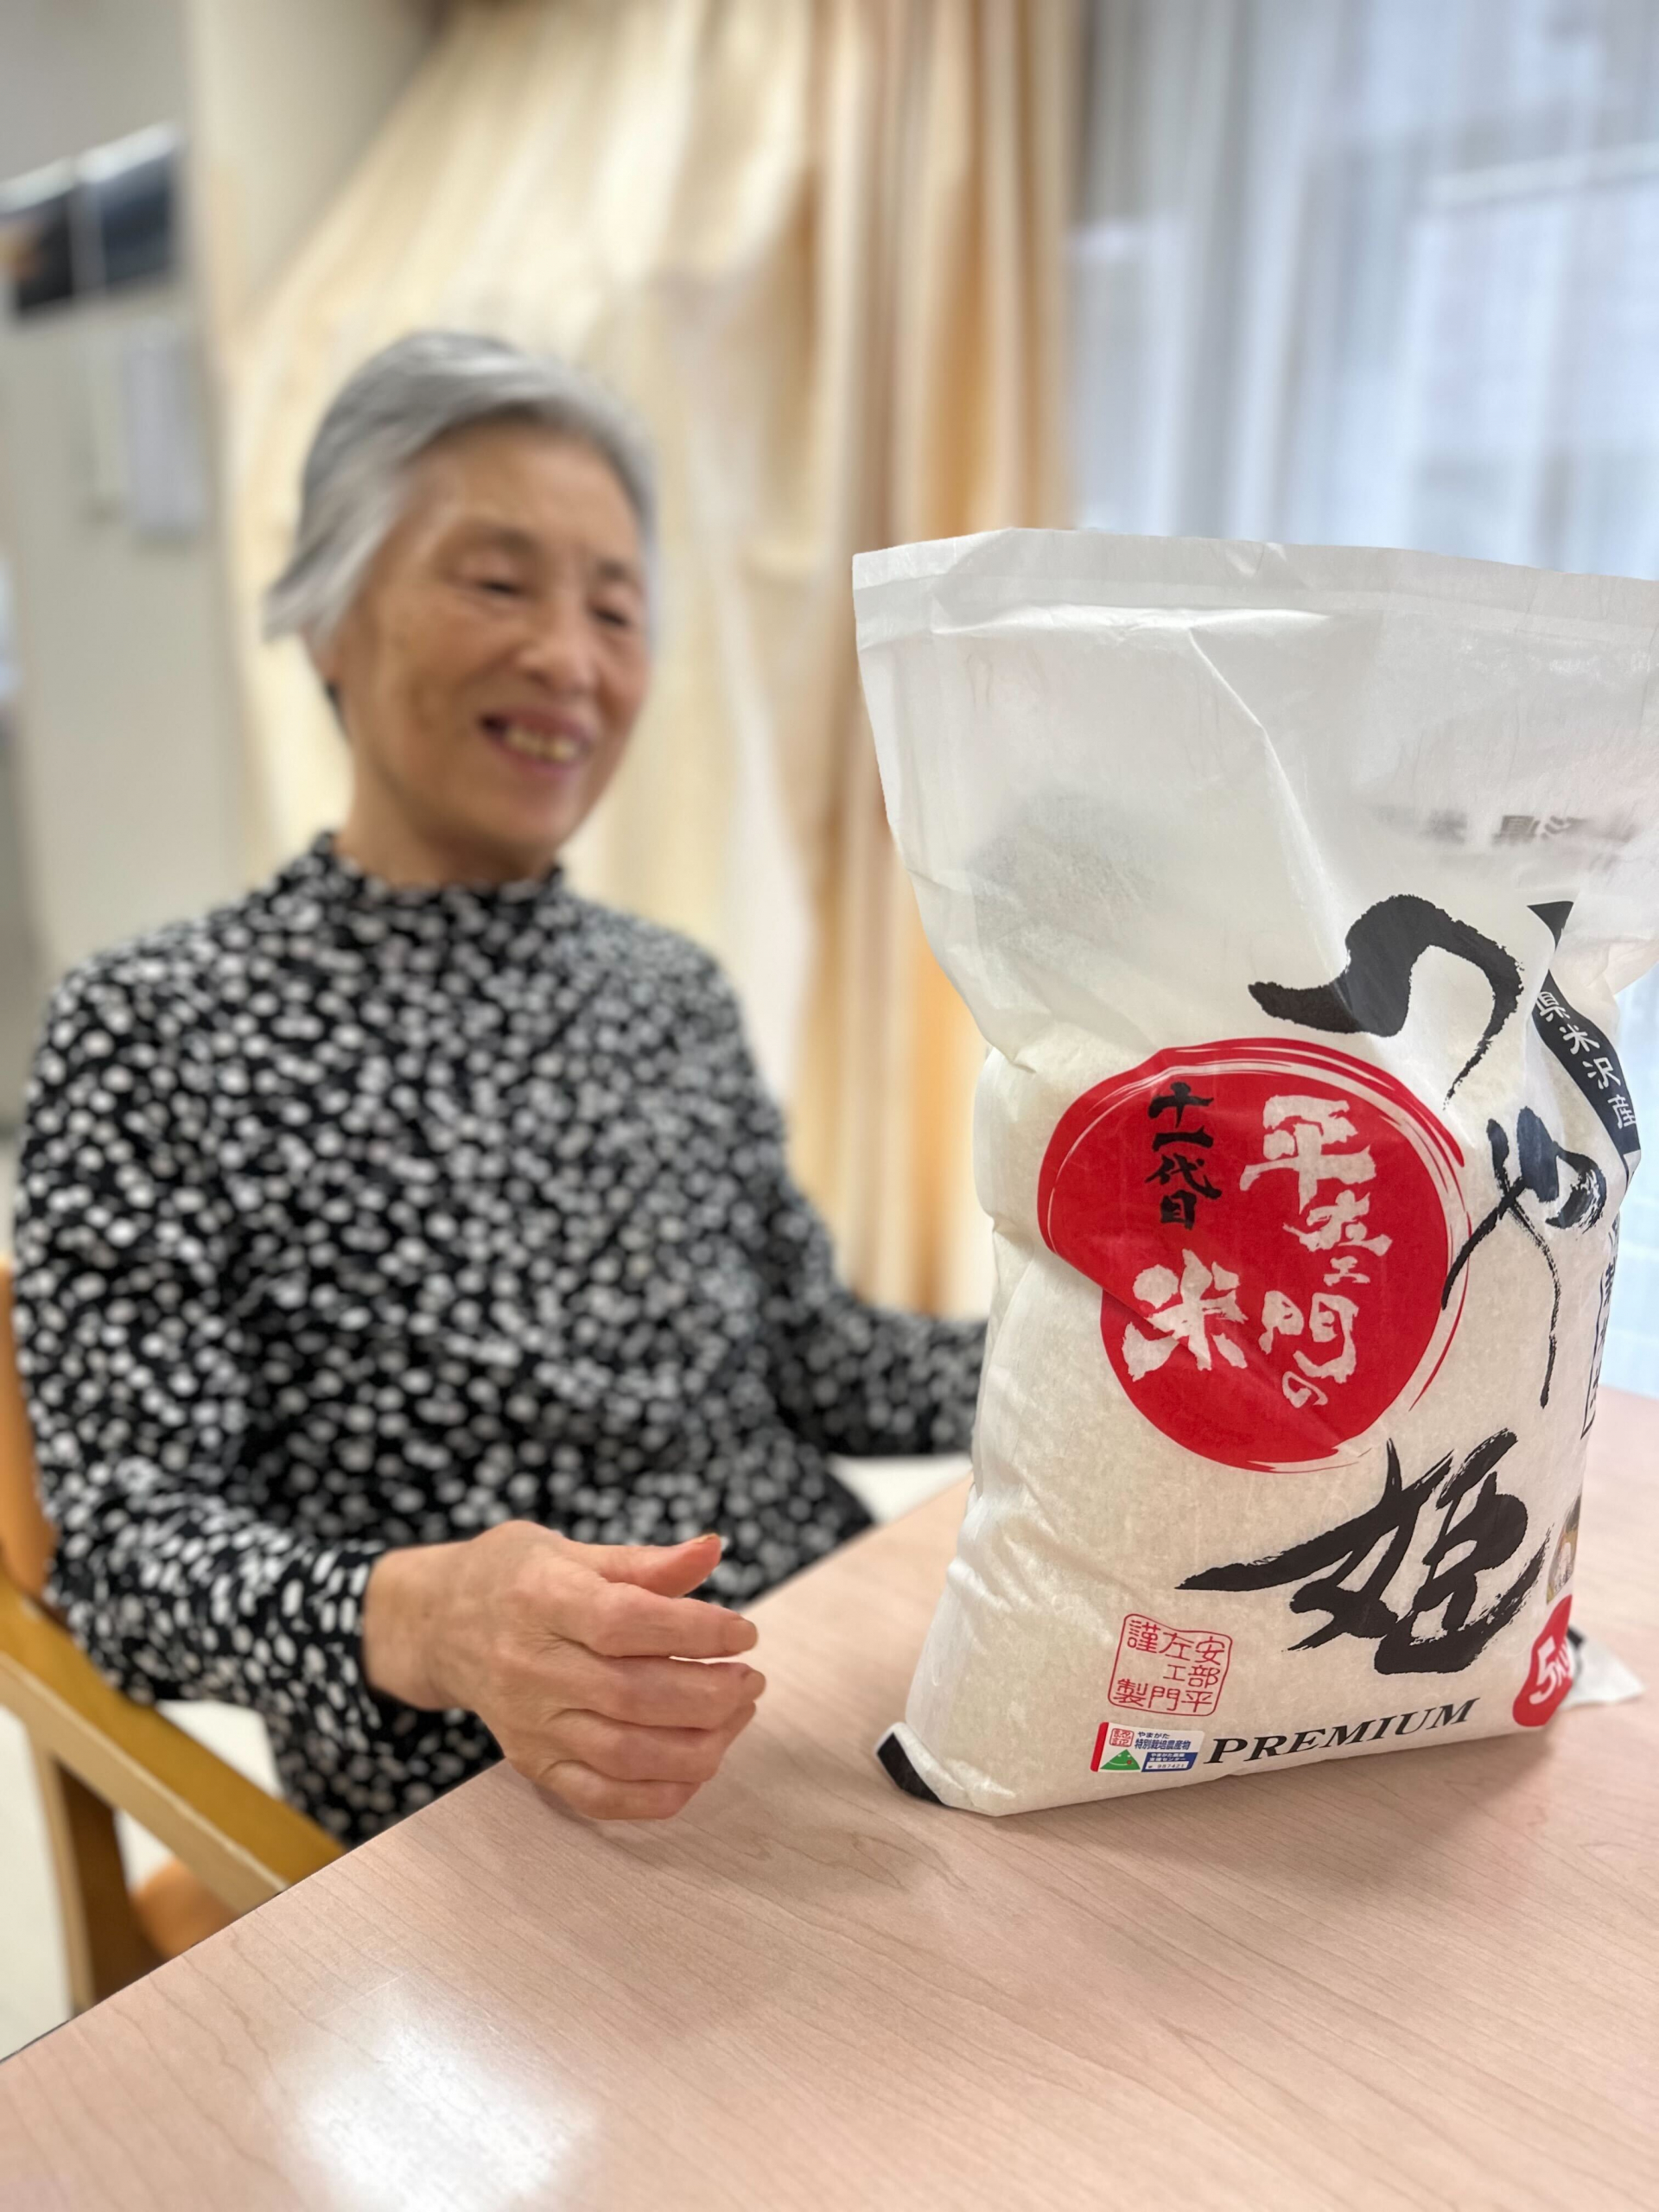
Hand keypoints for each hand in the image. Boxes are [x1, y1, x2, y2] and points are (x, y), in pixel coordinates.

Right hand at [360, 1524, 762, 1819]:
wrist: (440, 1625)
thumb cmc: (516, 1578)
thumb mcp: (572, 1550)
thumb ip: (645, 1562)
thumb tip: (712, 1550)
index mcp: (541, 1599)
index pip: (624, 1623)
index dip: (694, 1631)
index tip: (743, 1632)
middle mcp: (531, 1667)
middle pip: (632, 1696)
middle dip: (711, 1695)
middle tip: (750, 1679)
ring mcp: (530, 1724)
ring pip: (623, 1754)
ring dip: (698, 1745)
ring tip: (735, 1715)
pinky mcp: (532, 1763)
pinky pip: (600, 1798)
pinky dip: (659, 1795)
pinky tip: (699, 1764)